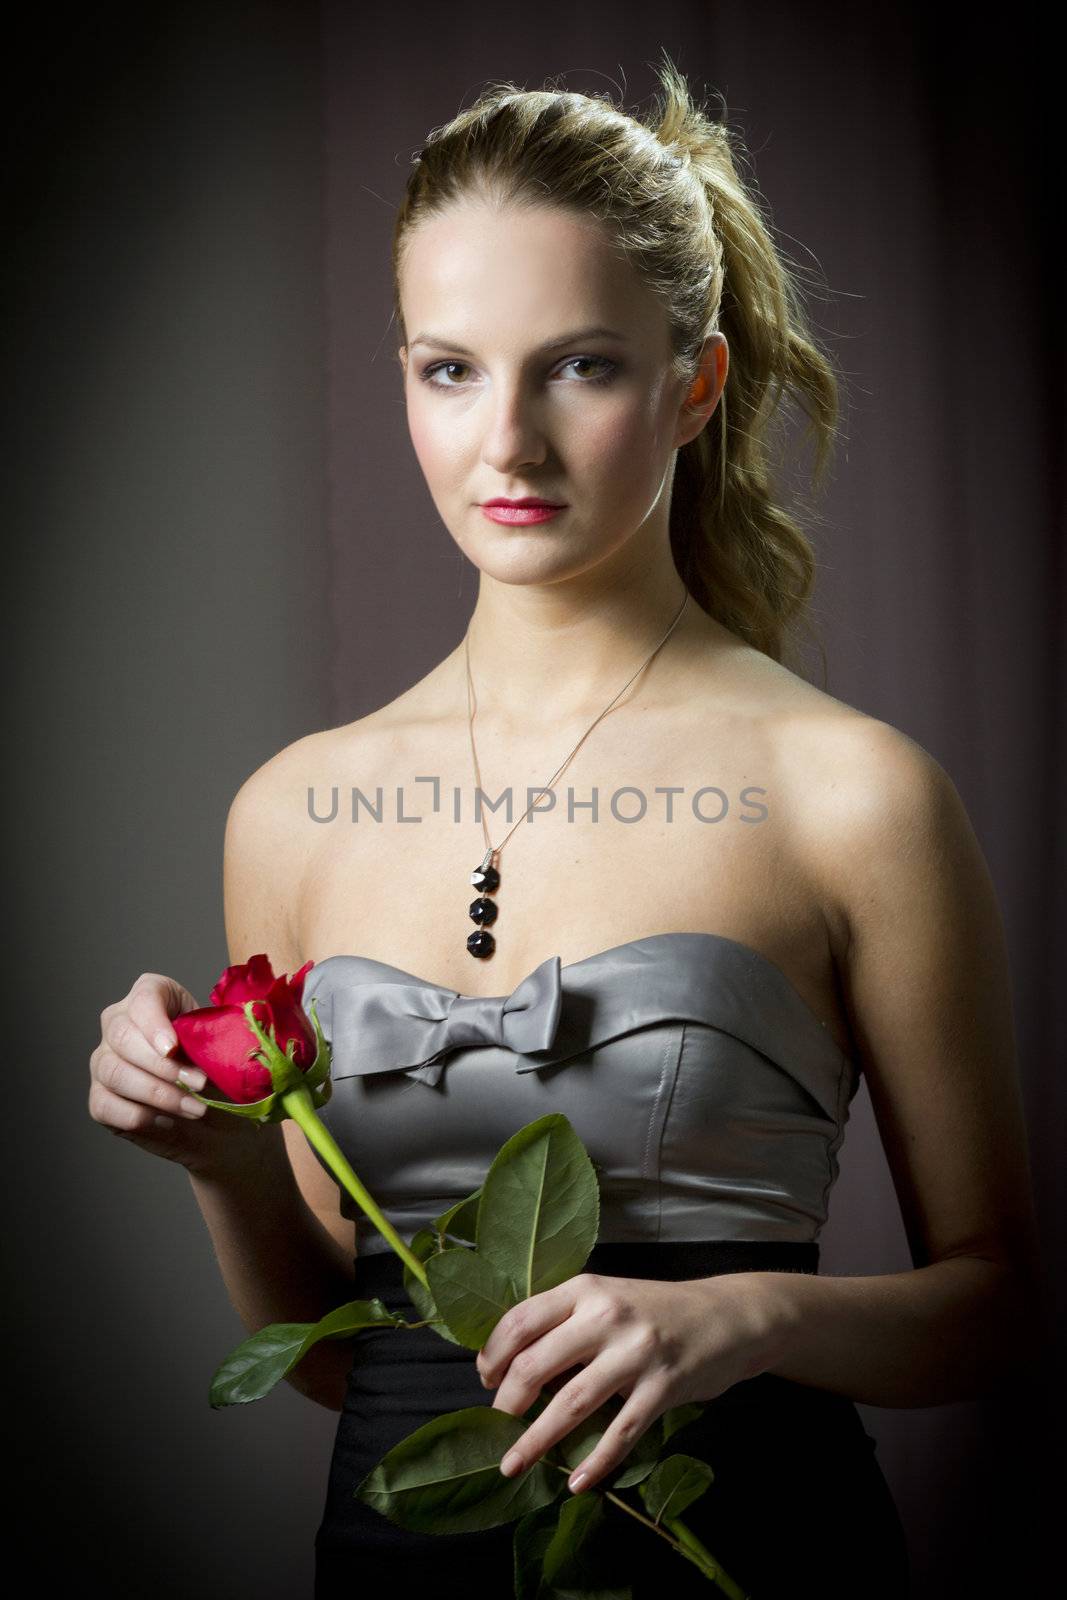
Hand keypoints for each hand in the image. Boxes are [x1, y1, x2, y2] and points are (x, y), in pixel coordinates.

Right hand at [89, 971, 259, 1176]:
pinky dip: (139, 1116)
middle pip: (122, 1036)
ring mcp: (105, 1060)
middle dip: (163, 1065)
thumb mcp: (226, 1049)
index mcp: (154, 996)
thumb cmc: (223, 1075)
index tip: (173, 1048)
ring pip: (114, 1071)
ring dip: (158, 1093)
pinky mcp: (100, 1097)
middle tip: (199, 1083)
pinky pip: (105, 1105)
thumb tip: (222, 1039)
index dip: (155, 1022)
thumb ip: (219, 1037)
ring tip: (196, 1108)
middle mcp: (120, 1023)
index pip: (145, 998)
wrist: (220, 1122)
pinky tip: (168, 1121)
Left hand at [474, 1270, 779, 1493]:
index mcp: (585, 1288)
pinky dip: (596, 1462)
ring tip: (513, 1465)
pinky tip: (576, 1482)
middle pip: (537, 1364)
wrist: (727, 1316)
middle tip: (495, 1427)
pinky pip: (621, 1432)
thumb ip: (566, 1322)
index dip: (494, 1354)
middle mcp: (606, 1315)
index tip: (484, 1381)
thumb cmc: (655, 1312)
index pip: (521, 1320)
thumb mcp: (607, 1299)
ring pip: (572, 1403)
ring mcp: (637, 1352)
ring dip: (536, 1441)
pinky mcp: (664, 1386)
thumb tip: (512, 1366)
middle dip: (507, 1403)